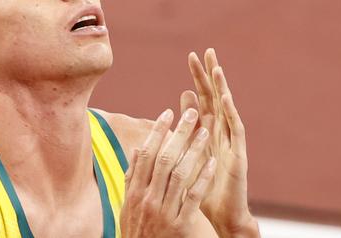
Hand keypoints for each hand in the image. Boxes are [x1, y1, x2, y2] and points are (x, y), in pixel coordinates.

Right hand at [121, 108, 216, 236]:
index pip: (146, 154)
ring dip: (193, 150)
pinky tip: (211, 161)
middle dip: (179, 134)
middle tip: (191, 113)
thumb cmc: (138, 230)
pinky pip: (193, 197)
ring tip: (205, 132)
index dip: (157, 132)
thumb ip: (133, 177)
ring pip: (180, 174)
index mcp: (135, 191)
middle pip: (164, 159)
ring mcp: (164, 212)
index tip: (168, 113)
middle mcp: (148, 199)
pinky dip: (203, 177)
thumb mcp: (128, 204)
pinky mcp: (180, 226)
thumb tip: (137, 148)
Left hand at [184, 48, 258, 236]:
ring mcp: (231, 142)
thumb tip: (183, 95)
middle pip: (216, 97)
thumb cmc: (204, 183)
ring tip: (217, 68)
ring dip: (222, 89)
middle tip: (207, 51)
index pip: (203, 97)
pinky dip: (231, 113)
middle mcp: (221, 132)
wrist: (219, 214)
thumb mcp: (192, 147)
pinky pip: (235, 131)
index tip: (191, 56)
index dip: (198, 77)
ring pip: (227, 109)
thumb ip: (190, 122)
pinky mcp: (238, 155)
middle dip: (211, 75)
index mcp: (208, 129)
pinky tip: (226, 98)